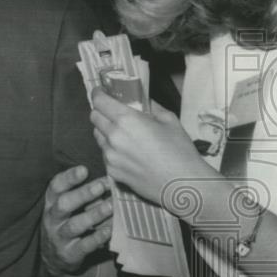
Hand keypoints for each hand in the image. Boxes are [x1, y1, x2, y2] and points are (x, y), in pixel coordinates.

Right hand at [41, 166, 112, 276]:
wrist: (54, 259)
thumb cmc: (65, 225)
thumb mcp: (67, 209)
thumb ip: (83, 196)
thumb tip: (106, 181)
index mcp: (51, 204)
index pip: (55, 187)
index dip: (69, 177)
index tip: (84, 169)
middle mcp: (52, 219)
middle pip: (64, 204)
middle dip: (83, 194)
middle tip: (102, 185)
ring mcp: (59, 237)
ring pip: (74, 225)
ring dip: (94, 215)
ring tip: (111, 207)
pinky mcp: (69, 253)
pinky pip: (84, 246)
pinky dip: (97, 237)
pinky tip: (109, 230)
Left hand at [90, 89, 211, 208]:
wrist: (182, 184)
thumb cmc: (180, 150)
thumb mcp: (169, 120)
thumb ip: (150, 106)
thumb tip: (140, 100)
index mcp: (126, 120)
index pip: (99, 101)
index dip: (98, 94)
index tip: (101, 91)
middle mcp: (113, 136)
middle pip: (94, 117)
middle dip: (101, 111)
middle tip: (113, 112)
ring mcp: (109, 156)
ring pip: (97, 136)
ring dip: (105, 130)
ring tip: (122, 133)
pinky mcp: (111, 171)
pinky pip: (104, 154)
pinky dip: (111, 149)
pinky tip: (127, 152)